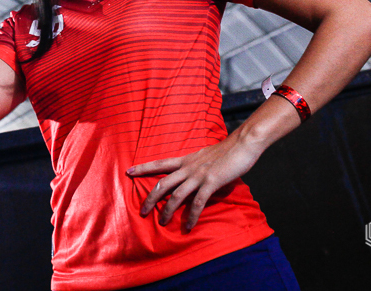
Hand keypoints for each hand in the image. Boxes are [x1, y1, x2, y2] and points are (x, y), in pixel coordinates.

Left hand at [126, 134, 263, 232]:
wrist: (242, 144)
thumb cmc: (226, 150)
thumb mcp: (205, 155)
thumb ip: (196, 165)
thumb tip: (192, 173)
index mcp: (186, 160)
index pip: (160, 163)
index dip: (143, 168)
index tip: (129, 172)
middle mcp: (188, 168)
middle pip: (163, 183)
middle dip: (150, 198)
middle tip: (142, 211)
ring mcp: (199, 175)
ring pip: (177, 195)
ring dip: (168, 210)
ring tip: (163, 223)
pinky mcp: (211, 183)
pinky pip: (198, 202)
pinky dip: (191, 215)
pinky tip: (188, 226)